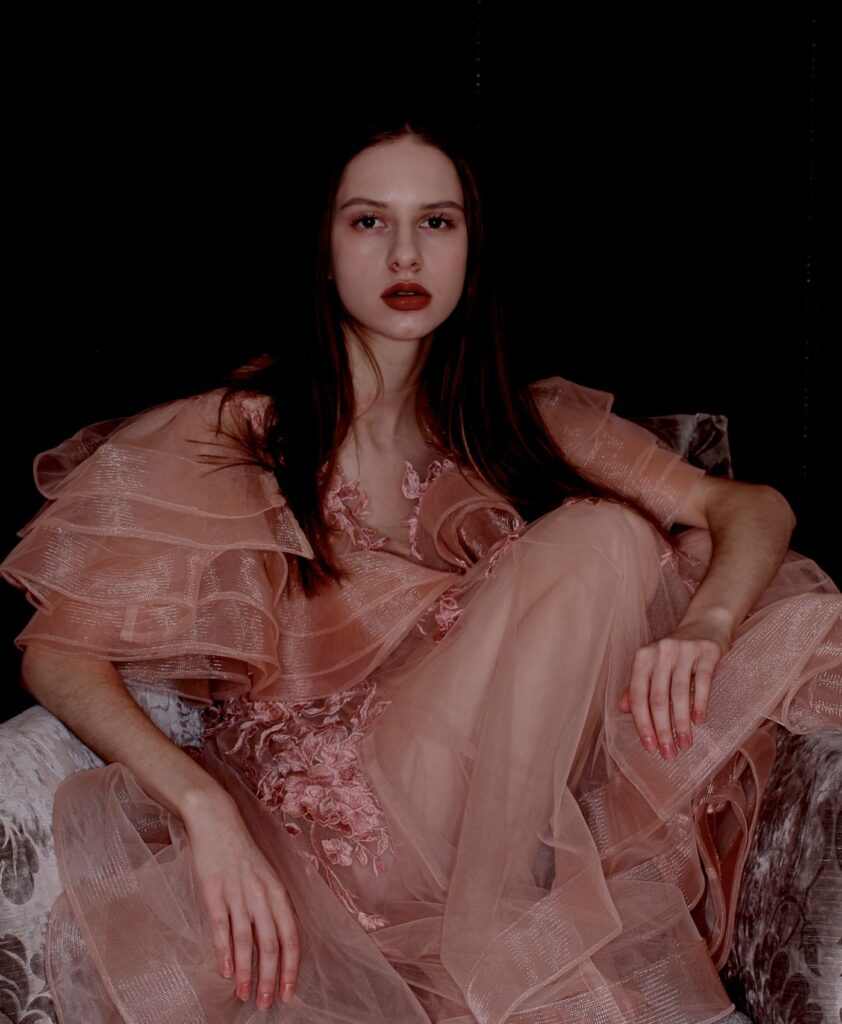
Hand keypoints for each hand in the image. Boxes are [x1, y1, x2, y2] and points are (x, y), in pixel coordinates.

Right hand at [182, 791, 300, 1010]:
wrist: (217, 821)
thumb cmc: (242, 852)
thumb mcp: (265, 876)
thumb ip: (270, 906)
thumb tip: (272, 943)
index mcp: (277, 891)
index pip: (290, 936)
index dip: (291, 967)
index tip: (288, 992)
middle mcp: (261, 894)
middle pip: (270, 944)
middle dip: (269, 978)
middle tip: (265, 1003)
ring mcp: (237, 893)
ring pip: (246, 941)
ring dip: (246, 973)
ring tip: (244, 995)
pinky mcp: (214, 892)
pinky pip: (221, 927)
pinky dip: (224, 951)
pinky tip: (225, 971)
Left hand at [618, 618, 730, 758]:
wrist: (706, 625)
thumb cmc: (675, 653)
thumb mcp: (652, 665)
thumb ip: (637, 686)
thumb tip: (622, 709)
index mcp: (642, 657)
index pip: (638, 695)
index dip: (641, 723)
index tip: (649, 746)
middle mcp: (660, 652)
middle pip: (658, 697)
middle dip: (662, 729)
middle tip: (668, 753)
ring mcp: (684, 651)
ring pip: (679, 693)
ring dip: (681, 723)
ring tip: (685, 744)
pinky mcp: (707, 652)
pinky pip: (703, 681)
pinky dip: (700, 703)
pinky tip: (699, 721)